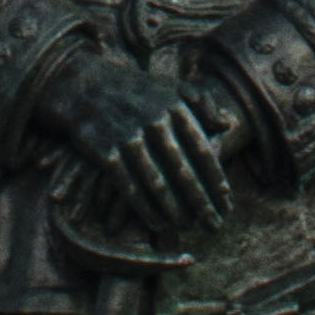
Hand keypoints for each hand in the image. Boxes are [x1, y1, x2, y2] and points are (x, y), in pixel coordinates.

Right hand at [40, 52, 241, 244]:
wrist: (86, 87)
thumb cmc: (138, 91)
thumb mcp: (172, 87)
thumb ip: (202, 102)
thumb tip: (228, 123)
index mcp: (175, 107)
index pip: (201, 149)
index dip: (215, 177)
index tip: (226, 200)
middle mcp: (154, 122)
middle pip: (183, 170)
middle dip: (200, 201)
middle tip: (213, 225)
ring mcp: (129, 138)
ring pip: (156, 182)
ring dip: (174, 209)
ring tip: (187, 227)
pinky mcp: (106, 153)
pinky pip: (129, 187)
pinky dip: (144, 208)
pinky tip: (157, 222)